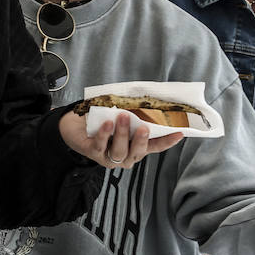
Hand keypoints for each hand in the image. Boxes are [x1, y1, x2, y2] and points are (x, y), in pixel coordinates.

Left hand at [59, 110, 183, 169]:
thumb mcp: (121, 114)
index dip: (167, 141)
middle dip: (140, 139)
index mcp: (135, 147)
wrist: (74, 125)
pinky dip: (105, 134)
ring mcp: (109, 157)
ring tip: (122, 117)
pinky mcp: (93, 154)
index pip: (155, 146)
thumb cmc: (101, 120)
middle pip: (137, 152)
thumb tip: (148, 97)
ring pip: (120, 151)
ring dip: (122, 134)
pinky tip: (107, 123)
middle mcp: (125, 156)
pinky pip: (100, 146)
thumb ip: (134, 111)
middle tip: (143, 127)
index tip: (180, 133)